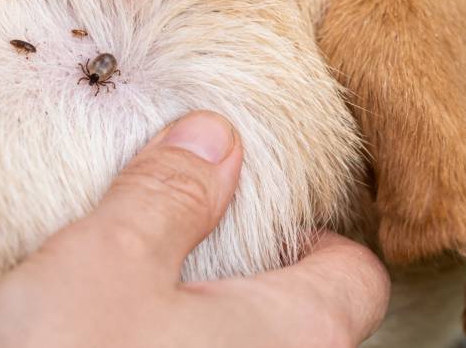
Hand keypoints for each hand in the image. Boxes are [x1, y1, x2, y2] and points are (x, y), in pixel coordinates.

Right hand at [0, 111, 390, 347]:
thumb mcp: (108, 259)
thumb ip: (170, 194)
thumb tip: (212, 138)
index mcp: (293, 335)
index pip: (357, 275)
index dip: (315, 234)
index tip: (257, 215)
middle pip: (304, 321)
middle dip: (249, 277)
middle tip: (184, 248)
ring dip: (207, 324)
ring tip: (141, 299)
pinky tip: (114, 344)